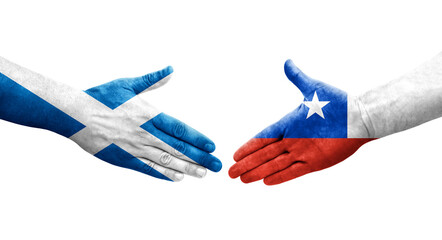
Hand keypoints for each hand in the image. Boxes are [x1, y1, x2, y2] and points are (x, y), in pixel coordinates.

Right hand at [71, 66, 221, 180]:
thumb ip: (152, 81)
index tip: (212, 146)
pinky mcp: (123, 158)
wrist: (74, 114)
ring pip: (166, 160)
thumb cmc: (101, 97)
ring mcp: (135, 147)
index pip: (179, 129)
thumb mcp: (128, 85)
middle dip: (199, 157)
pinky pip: (147, 168)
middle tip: (216, 165)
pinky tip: (177, 178)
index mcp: (148, 115)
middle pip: (178, 148)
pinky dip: (163, 174)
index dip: (197, 139)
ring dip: (186, 168)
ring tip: (203, 174)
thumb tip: (170, 70)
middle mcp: (145, 133)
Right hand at [229, 60, 372, 184]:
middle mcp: (292, 140)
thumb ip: (298, 78)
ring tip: (242, 179)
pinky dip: (279, 177)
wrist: (359, 118)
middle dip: (246, 163)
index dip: (248, 146)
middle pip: (264, 154)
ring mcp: (302, 153)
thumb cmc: (338, 103)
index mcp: (289, 124)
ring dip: (258, 172)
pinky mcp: (315, 163)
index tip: (235, 154)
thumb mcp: (313, 88)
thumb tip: (287, 62)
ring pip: (274, 164)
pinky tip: (266, 182)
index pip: (263, 137)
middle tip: (230, 173)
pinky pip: (293, 172)